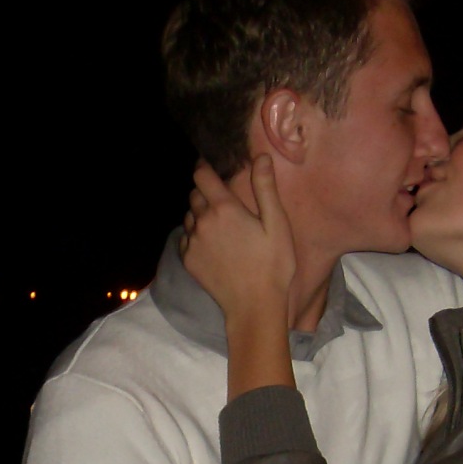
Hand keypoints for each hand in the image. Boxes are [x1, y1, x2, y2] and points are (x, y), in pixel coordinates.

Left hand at [179, 156, 295, 323]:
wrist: (254, 306)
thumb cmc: (272, 265)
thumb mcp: (277, 224)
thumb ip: (265, 188)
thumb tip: (261, 157)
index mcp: (224, 208)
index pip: (202, 175)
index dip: (204, 166)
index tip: (210, 165)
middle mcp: (202, 222)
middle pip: (194, 195)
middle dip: (206, 192)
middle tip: (223, 201)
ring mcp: (192, 243)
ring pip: (189, 216)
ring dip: (200, 214)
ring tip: (219, 224)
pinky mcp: (188, 261)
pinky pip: (185, 238)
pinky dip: (194, 235)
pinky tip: (211, 243)